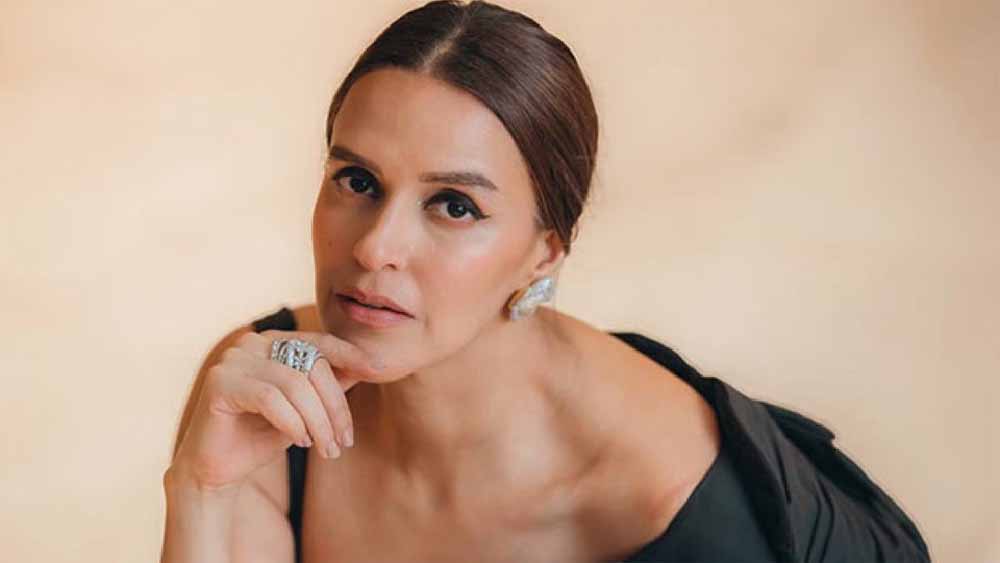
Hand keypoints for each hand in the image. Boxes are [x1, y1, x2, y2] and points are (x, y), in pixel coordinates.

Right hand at [169, 329, 382, 491]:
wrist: (218, 469)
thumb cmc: (262, 436)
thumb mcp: (305, 410)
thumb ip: (328, 386)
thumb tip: (366, 367)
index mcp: (272, 342)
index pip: (319, 343)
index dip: (349, 355)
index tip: (377, 369)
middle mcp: (252, 343)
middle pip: (312, 366)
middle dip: (335, 407)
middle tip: (344, 441)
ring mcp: (233, 359)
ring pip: (295, 385)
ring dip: (318, 421)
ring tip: (327, 448)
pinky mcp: (219, 381)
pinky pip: (270, 398)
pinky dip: (292, 422)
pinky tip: (301, 441)